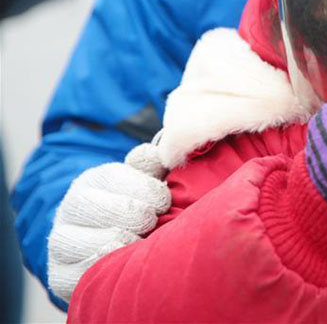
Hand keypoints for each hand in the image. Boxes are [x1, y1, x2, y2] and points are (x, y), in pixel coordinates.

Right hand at [47, 142, 169, 301]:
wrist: (112, 248)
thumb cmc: (138, 209)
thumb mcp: (145, 182)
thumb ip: (153, 166)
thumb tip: (162, 152)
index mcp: (92, 181)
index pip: (112, 177)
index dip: (143, 188)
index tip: (164, 201)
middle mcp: (70, 209)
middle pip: (90, 206)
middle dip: (130, 215)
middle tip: (152, 222)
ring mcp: (60, 242)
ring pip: (74, 242)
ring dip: (115, 244)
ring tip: (138, 245)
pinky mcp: (58, 275)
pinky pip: (71, 277)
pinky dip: (98, 272)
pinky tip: (119, 266)